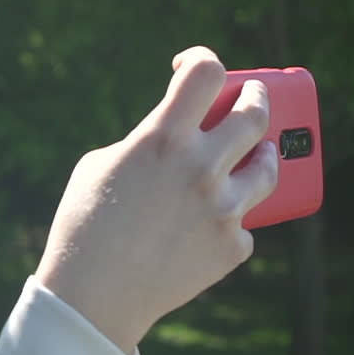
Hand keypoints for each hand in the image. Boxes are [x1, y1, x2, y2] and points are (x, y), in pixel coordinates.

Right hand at [34, 46, 278, 354]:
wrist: (93, 294)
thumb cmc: (85, 223)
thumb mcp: (102, 165)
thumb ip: (146, 141)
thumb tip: (177, 136)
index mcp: (162, 138)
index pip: (204, 73)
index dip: (201, 60)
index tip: (192, 66)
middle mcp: (201, 168)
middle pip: (254, 114)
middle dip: (255, 97)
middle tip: (252, 96)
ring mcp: (222, 208)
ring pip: (267, 166)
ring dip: (263, 153)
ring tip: (259, 152)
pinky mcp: (231, 246)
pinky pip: (244, 222)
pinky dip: (228, 220)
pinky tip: (210, 224)